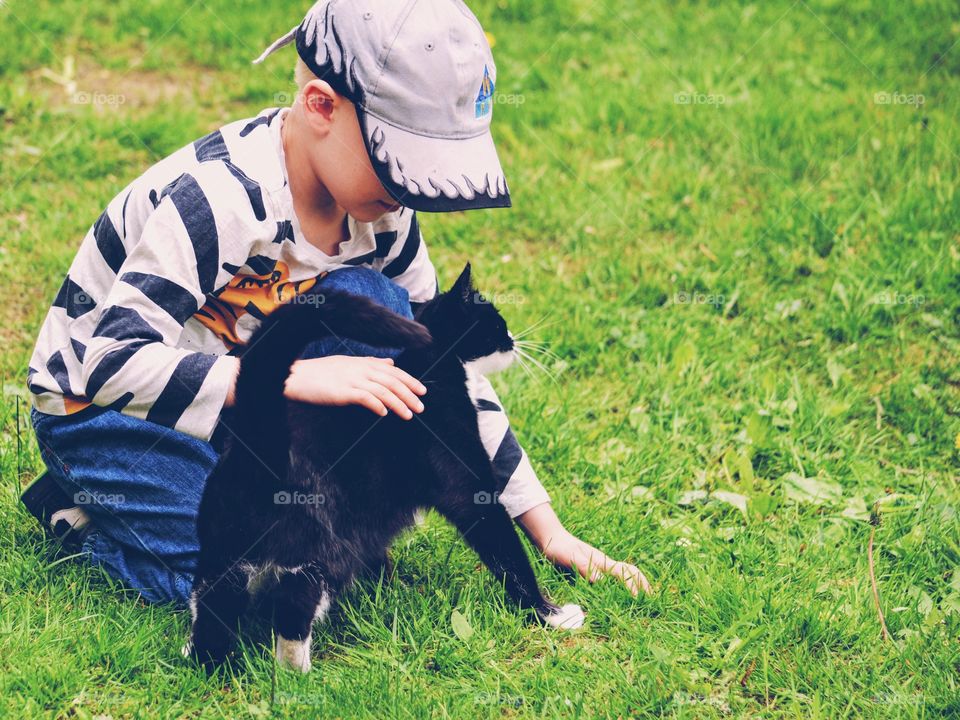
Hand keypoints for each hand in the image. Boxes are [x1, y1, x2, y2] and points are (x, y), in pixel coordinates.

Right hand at [283, 355, 425, 418]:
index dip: (410, 380)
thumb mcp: (347, 363)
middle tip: (421, 406)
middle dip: (409, 394)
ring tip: (409, 415)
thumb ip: (370, 363)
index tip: (422, 391)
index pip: (393, 371)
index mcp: (363, 362)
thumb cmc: (320, 372)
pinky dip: (377, 405)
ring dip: (398, 403)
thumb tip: (390, 362)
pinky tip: (384, 414)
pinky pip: (365, 397)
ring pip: (383, 390)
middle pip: (392, 381)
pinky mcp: (342, 391)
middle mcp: (360, 369)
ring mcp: (352, 380)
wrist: (296, 376)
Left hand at [542, 529, 650, 596]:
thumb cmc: (559, 548)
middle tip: (651, 598)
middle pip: (630, 570)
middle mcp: (604, 563)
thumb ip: (584, 568)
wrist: (551, 538)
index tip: (637, 599)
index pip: (624, 573)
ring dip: (636, 582)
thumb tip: (599, 581)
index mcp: (601, 561)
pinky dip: (625, 583)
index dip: (632, 586)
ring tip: (643, 597)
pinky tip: (622, 592)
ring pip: (625, 572)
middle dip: (642, 583)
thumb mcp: (570, 558)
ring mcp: (601, 564)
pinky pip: (615, 576)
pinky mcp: (595, 567)